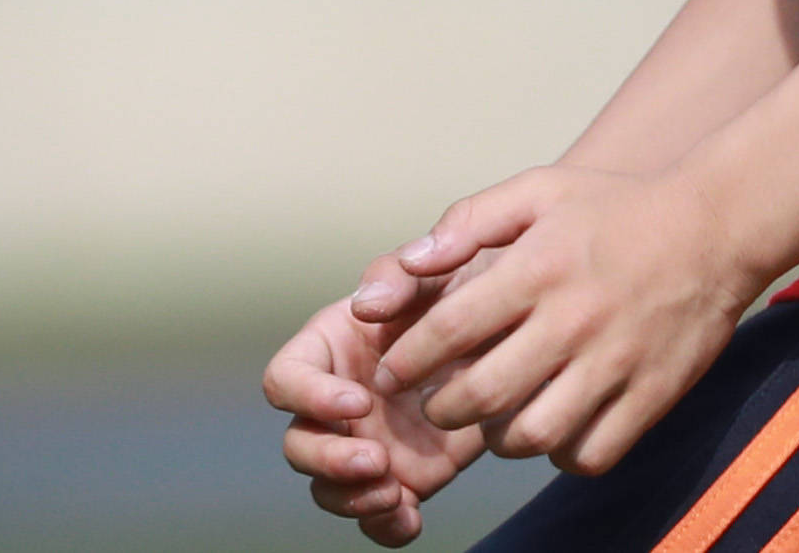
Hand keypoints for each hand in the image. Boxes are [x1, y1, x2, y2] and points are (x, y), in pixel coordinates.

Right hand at [264, 260, 484, 543]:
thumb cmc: (463, 292)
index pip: (285, 380)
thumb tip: (364, 305)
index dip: (309, 397)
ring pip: (327, 489)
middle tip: (376, 459)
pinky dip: (387, 527)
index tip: (358, 401)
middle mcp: (337, 404)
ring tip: (395, 492)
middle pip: (297, 445)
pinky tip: (411, 517)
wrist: (513, 340)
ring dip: (352, 499)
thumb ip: (397, 275)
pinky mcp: (403, 479)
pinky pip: (378, 519)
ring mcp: (366, 445)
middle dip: (328, 460)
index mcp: (329, 351)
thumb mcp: (434, 270)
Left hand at [372, 162, 764, 474]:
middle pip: (485, 393)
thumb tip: (409, 263)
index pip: (451, 328)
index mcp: (537, 266)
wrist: (716, 227)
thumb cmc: (615, 207)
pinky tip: (551, 431)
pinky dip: (561, 455)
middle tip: (433, 407)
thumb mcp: (537, 190)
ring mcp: (615, 363)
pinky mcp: (652, 396)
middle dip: (443, 410)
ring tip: (490, 423)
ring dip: (499, 440)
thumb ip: (468, 221)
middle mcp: (573, 319)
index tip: (392, 373)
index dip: (410, 359)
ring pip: (535, 435)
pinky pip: (592, 453)